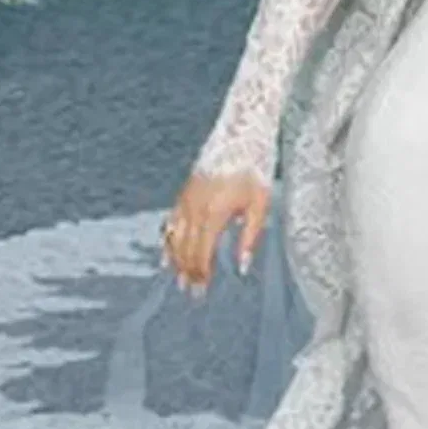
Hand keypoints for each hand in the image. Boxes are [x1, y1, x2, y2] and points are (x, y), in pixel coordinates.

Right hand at [162, 170, 271, 292]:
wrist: (241, 136)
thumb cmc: (255, 171)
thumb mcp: (261, 205)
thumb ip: (250, 238)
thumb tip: (243, 267)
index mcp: (213, 213)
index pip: (202, 252)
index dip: (201, 274)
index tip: (201, 292)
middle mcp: (194, 208)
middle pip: (186, 248)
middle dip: (188, 272)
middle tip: (191, 293)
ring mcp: (186, 199)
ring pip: (175, 237)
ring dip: (176, 260)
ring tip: (178, 279)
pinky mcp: (184, 193)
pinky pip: (171, 221)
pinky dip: (168, 240)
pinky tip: (166, 254)